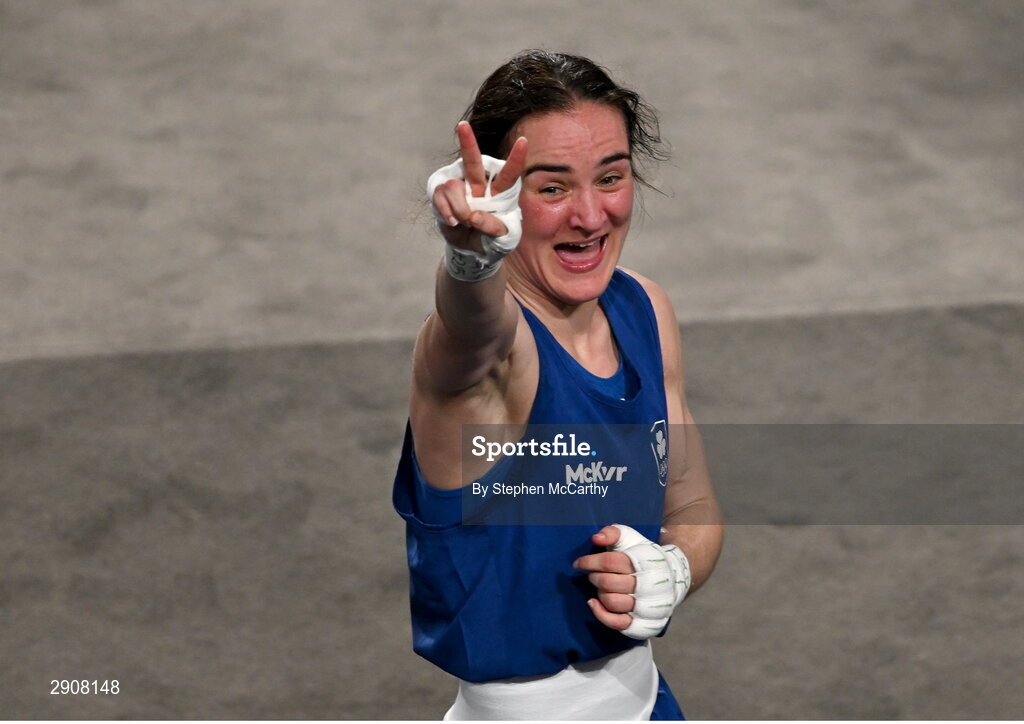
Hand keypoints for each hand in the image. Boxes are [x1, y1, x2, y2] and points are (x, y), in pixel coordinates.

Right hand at [431, 121, 526, 252]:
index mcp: (500, 192)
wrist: (470, 251)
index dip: (515, 159)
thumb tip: (472, 215)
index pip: (509, 174)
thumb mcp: (502, 239)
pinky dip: (445, 211)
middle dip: (467, 143)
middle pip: (473, 162)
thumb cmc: (491, 241)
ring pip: (453, 186)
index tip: (523, 140)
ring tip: (462, 222)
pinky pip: (440, 196)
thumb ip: (493, 227)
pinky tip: (452, 222)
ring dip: (458, 208)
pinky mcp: (442, 194)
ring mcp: (459, 187)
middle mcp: (479, 184)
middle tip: (462, 125)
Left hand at [575, 524, 691, 638]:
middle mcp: (649, 585)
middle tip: (593, 574)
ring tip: (601, 587)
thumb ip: (613, 533)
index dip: (589, 562)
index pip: (610, 562)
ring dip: (600, 593)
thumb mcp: (630, 538)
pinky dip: (601, 615)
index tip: (578, 563)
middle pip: (608, 583)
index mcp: (645, 561)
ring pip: (612, 602)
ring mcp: (648, 606)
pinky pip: (619, 624)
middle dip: (594, 577)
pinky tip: (593, 603)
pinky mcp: (646, 623)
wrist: (671, 576)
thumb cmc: (643, 555)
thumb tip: (596, 539)